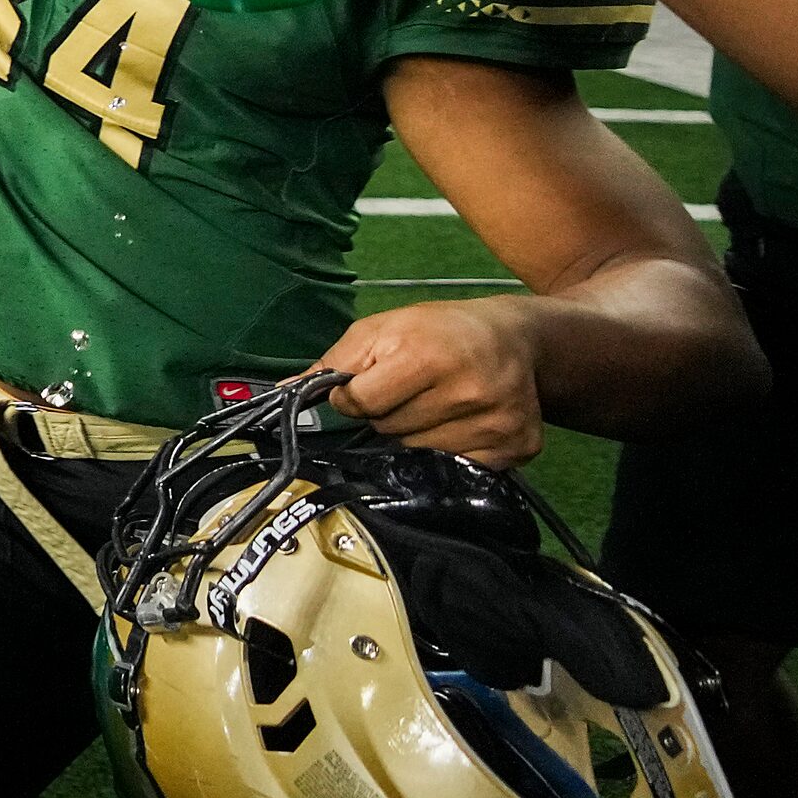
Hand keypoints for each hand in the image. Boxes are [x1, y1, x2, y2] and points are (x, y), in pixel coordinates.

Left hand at [314, 298, 544, 465]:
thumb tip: (283, 394)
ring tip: (436, 403)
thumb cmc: (437, 330)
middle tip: (412, 389)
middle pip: (388, 429)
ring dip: (414, 433)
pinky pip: (454, 467)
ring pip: (417, 452)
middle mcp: (465, 392)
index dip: (355, 396)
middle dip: (388, 413)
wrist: (512, 338)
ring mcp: (494, 424)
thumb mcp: (381, 329)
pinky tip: (459, 422)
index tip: (369, 384)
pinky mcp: (514, 448)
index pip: (360, 402)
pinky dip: (446, 449)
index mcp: (425, 356)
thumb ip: (333, 363)